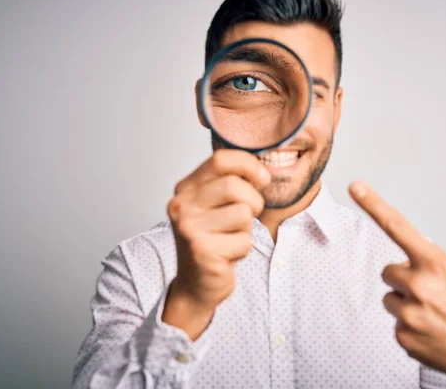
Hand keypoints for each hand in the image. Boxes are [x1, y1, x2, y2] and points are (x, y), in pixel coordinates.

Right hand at [163, 149, 270, 339]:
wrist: (195, 285)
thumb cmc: (212, 241)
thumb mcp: (215, 206)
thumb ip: (230, 184)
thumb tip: (263, 169)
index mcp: (185, 189)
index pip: (220, 160)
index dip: (249, 165)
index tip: (262, 178)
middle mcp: (181, 205)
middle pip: (234, 185)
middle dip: (253, 202)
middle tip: (247, 217)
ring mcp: (189, 228)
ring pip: (243, 214)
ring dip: (246, 229)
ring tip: (229, 239)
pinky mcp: (202, 251)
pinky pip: (244, 241)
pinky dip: (242, 250)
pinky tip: (226, 256)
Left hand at [349, 181, 445, 386]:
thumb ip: (429, 264)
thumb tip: (406, 263)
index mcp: (435, 265)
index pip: (398, 228)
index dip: (374, 205)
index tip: (355, 186)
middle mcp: (418, 287)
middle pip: (388, 271)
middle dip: (404, 279)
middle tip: (430, 293)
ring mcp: (409, 314)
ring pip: (390, 298)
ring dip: (405, 303)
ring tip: (434, 315)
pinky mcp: (404, 337)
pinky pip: (396, 323)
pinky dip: (410, 327)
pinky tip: (432, 331)